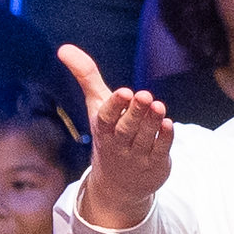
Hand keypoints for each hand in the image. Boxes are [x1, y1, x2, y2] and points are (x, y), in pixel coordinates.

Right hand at [55, 47, 171, 221]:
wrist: (118, 185)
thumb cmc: (109, 134)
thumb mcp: (96, 106)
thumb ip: (86, 76)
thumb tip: (64, 48)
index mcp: (103, 129)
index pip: (106, 118)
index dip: (114, 106)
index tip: (124, 91)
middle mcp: (119, 144)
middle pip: (126, 129)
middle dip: (134, 113)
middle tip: (144, 95)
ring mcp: (137, 156)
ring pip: (145, 139)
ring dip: (151, 122)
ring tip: (158, 106)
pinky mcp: (155, 164)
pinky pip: (160, 151)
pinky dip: (164, 138)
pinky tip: (169, 124)